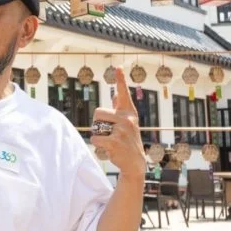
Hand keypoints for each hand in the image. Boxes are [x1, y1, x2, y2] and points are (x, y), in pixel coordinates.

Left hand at [91, 67, 145, 181]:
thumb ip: (120, 109)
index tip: (118, 67)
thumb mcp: (128, 123)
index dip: (120, 80)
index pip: (123, 93)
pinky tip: (109, 149)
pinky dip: (98, 145)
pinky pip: (95, 138)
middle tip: (109, 133)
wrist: (135, 163)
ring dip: (98, 135)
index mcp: (129, 112)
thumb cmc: (128, 141)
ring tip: (111, 141)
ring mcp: (122, 130)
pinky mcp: (115, 141)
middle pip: (98, 112)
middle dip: (98, 123)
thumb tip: (114, 94)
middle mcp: (127, 119)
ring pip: (96, 126)